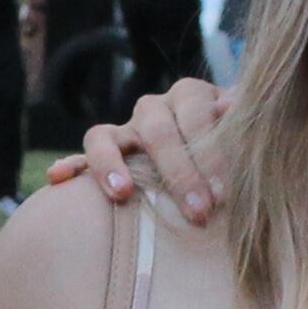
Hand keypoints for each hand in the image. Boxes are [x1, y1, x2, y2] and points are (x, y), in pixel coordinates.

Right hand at [40, 76, 235, 218]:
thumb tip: (230, 108)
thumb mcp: (250, 130)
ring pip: (106, 134)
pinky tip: (57, 179)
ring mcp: (126, 128)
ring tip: (122, 195)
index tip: (224, 194)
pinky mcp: (107, 150)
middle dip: (178, 174)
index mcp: (191, 95)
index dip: (210, 154)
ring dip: (111, 164)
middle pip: (157, 131)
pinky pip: (82, 154)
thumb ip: (245, 120)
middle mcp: (155, 107)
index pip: (196, 116)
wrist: (220, 149)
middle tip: (198, 213)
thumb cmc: (238, 146)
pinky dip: (70, 165)